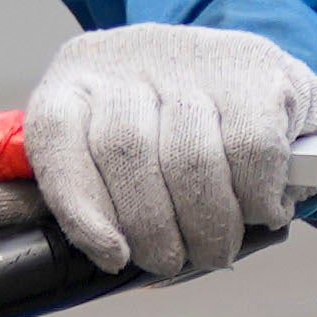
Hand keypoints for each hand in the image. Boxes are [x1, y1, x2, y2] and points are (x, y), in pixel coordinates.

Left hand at [25, 24, 316, 277]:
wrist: (253, 75)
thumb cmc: (173, 129)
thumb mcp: (115, 146)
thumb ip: (94, 189)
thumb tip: (106, 253)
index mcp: (77, 78)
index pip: (56, 134)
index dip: (81, 206)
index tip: (113, 255)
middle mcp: (129, 58)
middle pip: (126, 152)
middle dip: (153, 228)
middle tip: (172, 259)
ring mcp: (194, 57)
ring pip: (189, 158)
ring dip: (208, 224)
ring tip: (216, 247)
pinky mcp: (254, 68)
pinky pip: (250, 150)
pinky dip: (256, 198)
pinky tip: (260, 209)